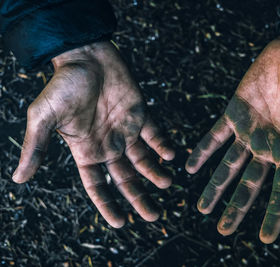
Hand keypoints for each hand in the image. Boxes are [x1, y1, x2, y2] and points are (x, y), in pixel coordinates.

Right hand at [12, 42, 174, 226]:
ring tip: (167, 183)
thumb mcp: (43, 118)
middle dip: (140, 198)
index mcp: (86, 151)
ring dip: (156, 174)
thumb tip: (17, 179)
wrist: (85, 55)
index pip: (98, 186)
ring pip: (144, 161)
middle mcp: (108, 145)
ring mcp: (126, 131)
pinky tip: (170, 155)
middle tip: (155, 215)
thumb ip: (35, 148)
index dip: (108, 206)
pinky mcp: (141, 115)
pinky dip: (163, 146)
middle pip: (126, 180)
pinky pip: (155, 135)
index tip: (122, 223)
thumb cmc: (62, 85)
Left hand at [186, 34, 279, 242]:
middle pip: (250, 185)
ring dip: (215, 186)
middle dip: (236, 207)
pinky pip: (215, 136)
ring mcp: (249, 132)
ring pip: (228, 166)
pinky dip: (203, 151)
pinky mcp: (234, 114)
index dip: (274, 214)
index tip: (264, 238)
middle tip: (222, 230)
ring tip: (201, 207)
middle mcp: (267, 146)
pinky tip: (190, 167)